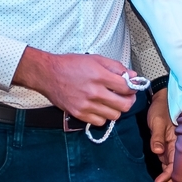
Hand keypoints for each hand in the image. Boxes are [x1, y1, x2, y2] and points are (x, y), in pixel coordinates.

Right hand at [12, 48, 136, 124]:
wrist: (48, 74)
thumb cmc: (71, 65)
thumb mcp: (96, 59)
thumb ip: (117, 67)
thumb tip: (133, 76)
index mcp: (100, 76)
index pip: (127, 88)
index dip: (133, 87)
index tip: (131, 86)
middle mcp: (94, 92)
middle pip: (124, 105)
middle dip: (129, 100)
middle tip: (125, 96)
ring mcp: (86, 105)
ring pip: (114, 116)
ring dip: (116, 109)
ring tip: (112, 101)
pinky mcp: (78, 114)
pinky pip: (100, 122)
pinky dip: (103, 116)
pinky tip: (100, 108)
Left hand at [147, 92, 175, 181]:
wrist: (162, 98)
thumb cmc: (162, 108)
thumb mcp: (159, 120)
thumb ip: (158, 136)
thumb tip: (158, 151)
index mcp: (177, 143)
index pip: (174, 164)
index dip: (167, 176)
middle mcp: (176, 149)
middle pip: (174, 173)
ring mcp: (171, 150)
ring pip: (170, 172)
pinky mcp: (166, 150)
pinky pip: (167, 167)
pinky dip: (163, 179)